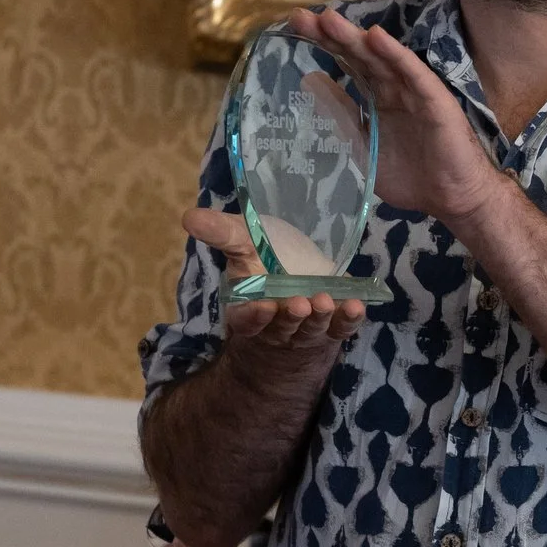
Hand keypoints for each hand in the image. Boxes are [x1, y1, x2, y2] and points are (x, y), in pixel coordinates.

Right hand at [184, 208, 365, 352]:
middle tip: (299, 304)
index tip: (264, 305)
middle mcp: (275, 326)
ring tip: (324, 301)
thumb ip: (221, 233)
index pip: (247, 321)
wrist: (295, 270)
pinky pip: (341, 328)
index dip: (254, 316)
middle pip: (282, 328)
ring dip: (319, 318)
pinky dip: (349, 320)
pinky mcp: (333, 325)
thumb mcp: (242, 241)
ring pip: (312, 330)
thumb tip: (189, 216)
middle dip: (291, 318)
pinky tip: (357, 306)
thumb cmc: (262, 257)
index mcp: (247, 309)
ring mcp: (306, 330)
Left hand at [284, 7, 509, 230]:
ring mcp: (413, 91)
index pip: (346, 62)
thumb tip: (309, 86)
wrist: (452, 198)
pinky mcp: (434, 100)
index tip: (294, 26)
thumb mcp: (362, 146)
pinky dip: (395, 54)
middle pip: (358, 54)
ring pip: (380, 58)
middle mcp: (393, 87)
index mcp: (377, 96)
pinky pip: (412, 73)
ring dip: (355, 38)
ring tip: (329, 20)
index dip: (322, 43)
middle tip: (300, 17)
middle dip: (330, 34)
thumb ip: (340, 116)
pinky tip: (376, 37)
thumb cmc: (410, 176)